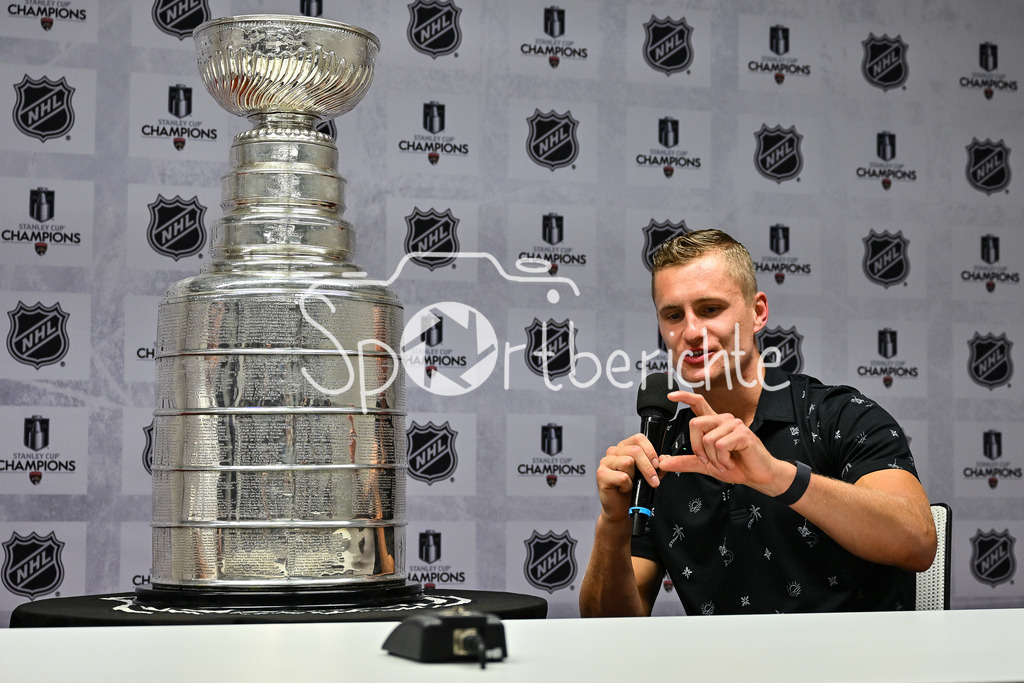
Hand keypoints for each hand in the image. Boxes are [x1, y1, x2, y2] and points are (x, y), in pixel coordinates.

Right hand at [595, 433, 661, 521]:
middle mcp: (614, 452)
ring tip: (631, 483)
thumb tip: (665, 458)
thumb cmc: (633, 490)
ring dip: (634, 477)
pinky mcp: (601, 474)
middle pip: (635, 451)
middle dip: (648, 468)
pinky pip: (622, 476)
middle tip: (654, 480)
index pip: (639, 439)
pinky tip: (623, 488)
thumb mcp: (649, 476)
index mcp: (624, 448)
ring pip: (628, 462)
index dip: (650, 451)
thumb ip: (658, 466)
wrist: (621, 508)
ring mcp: (606, 462)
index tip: (657, 465)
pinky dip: (627, 486)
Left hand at [658, 391, 787, 493]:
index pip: (699, 403)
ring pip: (708, 439)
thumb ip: (685, 462)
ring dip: (713, 459)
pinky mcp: (743, 433)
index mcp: (714, 424)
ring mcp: (734, 425)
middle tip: (708, 461)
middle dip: (697, 448)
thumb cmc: (736, 466)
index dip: (684, 397)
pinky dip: (723, 460)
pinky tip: (731, 462)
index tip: (670, 396)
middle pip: (695, 424)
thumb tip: (663, 461)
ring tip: (725, 462)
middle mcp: (723, 420)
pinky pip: (720, 446)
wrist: (757, 476)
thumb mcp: (706, 465)